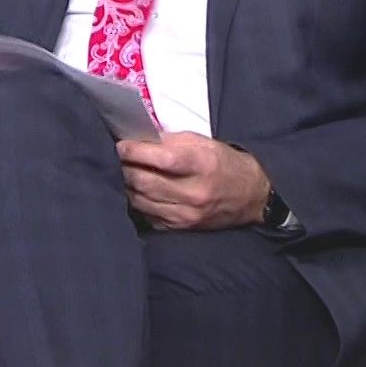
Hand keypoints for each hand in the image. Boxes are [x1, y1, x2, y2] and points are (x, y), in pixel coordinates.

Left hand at [116, 133, 269, 230]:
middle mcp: (194, 192)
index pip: (161, 159)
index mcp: (201, 164)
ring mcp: (187, 214)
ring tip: (121, 173)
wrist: (252, 196)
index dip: (134, 151)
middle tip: (113, 158)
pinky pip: (148, 216)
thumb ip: (169, 140)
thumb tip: (137, 138)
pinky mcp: (181, 228)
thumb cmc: (224, 164)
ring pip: (141, 201)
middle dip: (124, 168)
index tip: (120, 144)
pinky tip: (135, 192)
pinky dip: (137, 202)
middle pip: (145, 182)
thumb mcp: (203, 143)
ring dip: (126, 186)